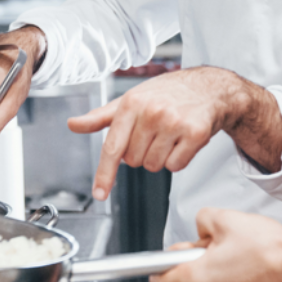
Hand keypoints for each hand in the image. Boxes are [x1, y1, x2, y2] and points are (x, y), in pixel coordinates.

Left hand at [67, 67, 256, 201]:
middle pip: (133, 161)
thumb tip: (73, 125)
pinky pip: (176, 166)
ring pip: (154, 166)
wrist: (208, 87)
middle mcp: (152, 112)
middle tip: (153, 134)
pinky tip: (182, 140)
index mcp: (131, 103)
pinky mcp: (196, 133)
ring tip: (169, 135)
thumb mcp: (130, 100)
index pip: (112, 147)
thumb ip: (100, 117)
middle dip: (141, 153)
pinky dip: (178, 159)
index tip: (99, 193)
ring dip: (160, 157)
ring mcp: (175, 122)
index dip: (104, 173)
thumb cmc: (165, 94)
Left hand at [149, 208, 281, 281]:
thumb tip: (204, 225)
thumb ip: (202, 218)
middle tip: (213, 233)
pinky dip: (231, 261)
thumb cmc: (266, 250)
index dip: (156, 261)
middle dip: (195, 248)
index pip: (158, 279)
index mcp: (195, 280)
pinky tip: (248, 250)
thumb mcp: (223, 218)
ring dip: (215, 253)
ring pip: (207, 270)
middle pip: (185, 270)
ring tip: (236, 240)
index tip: (155, 252)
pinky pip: (225, 274)